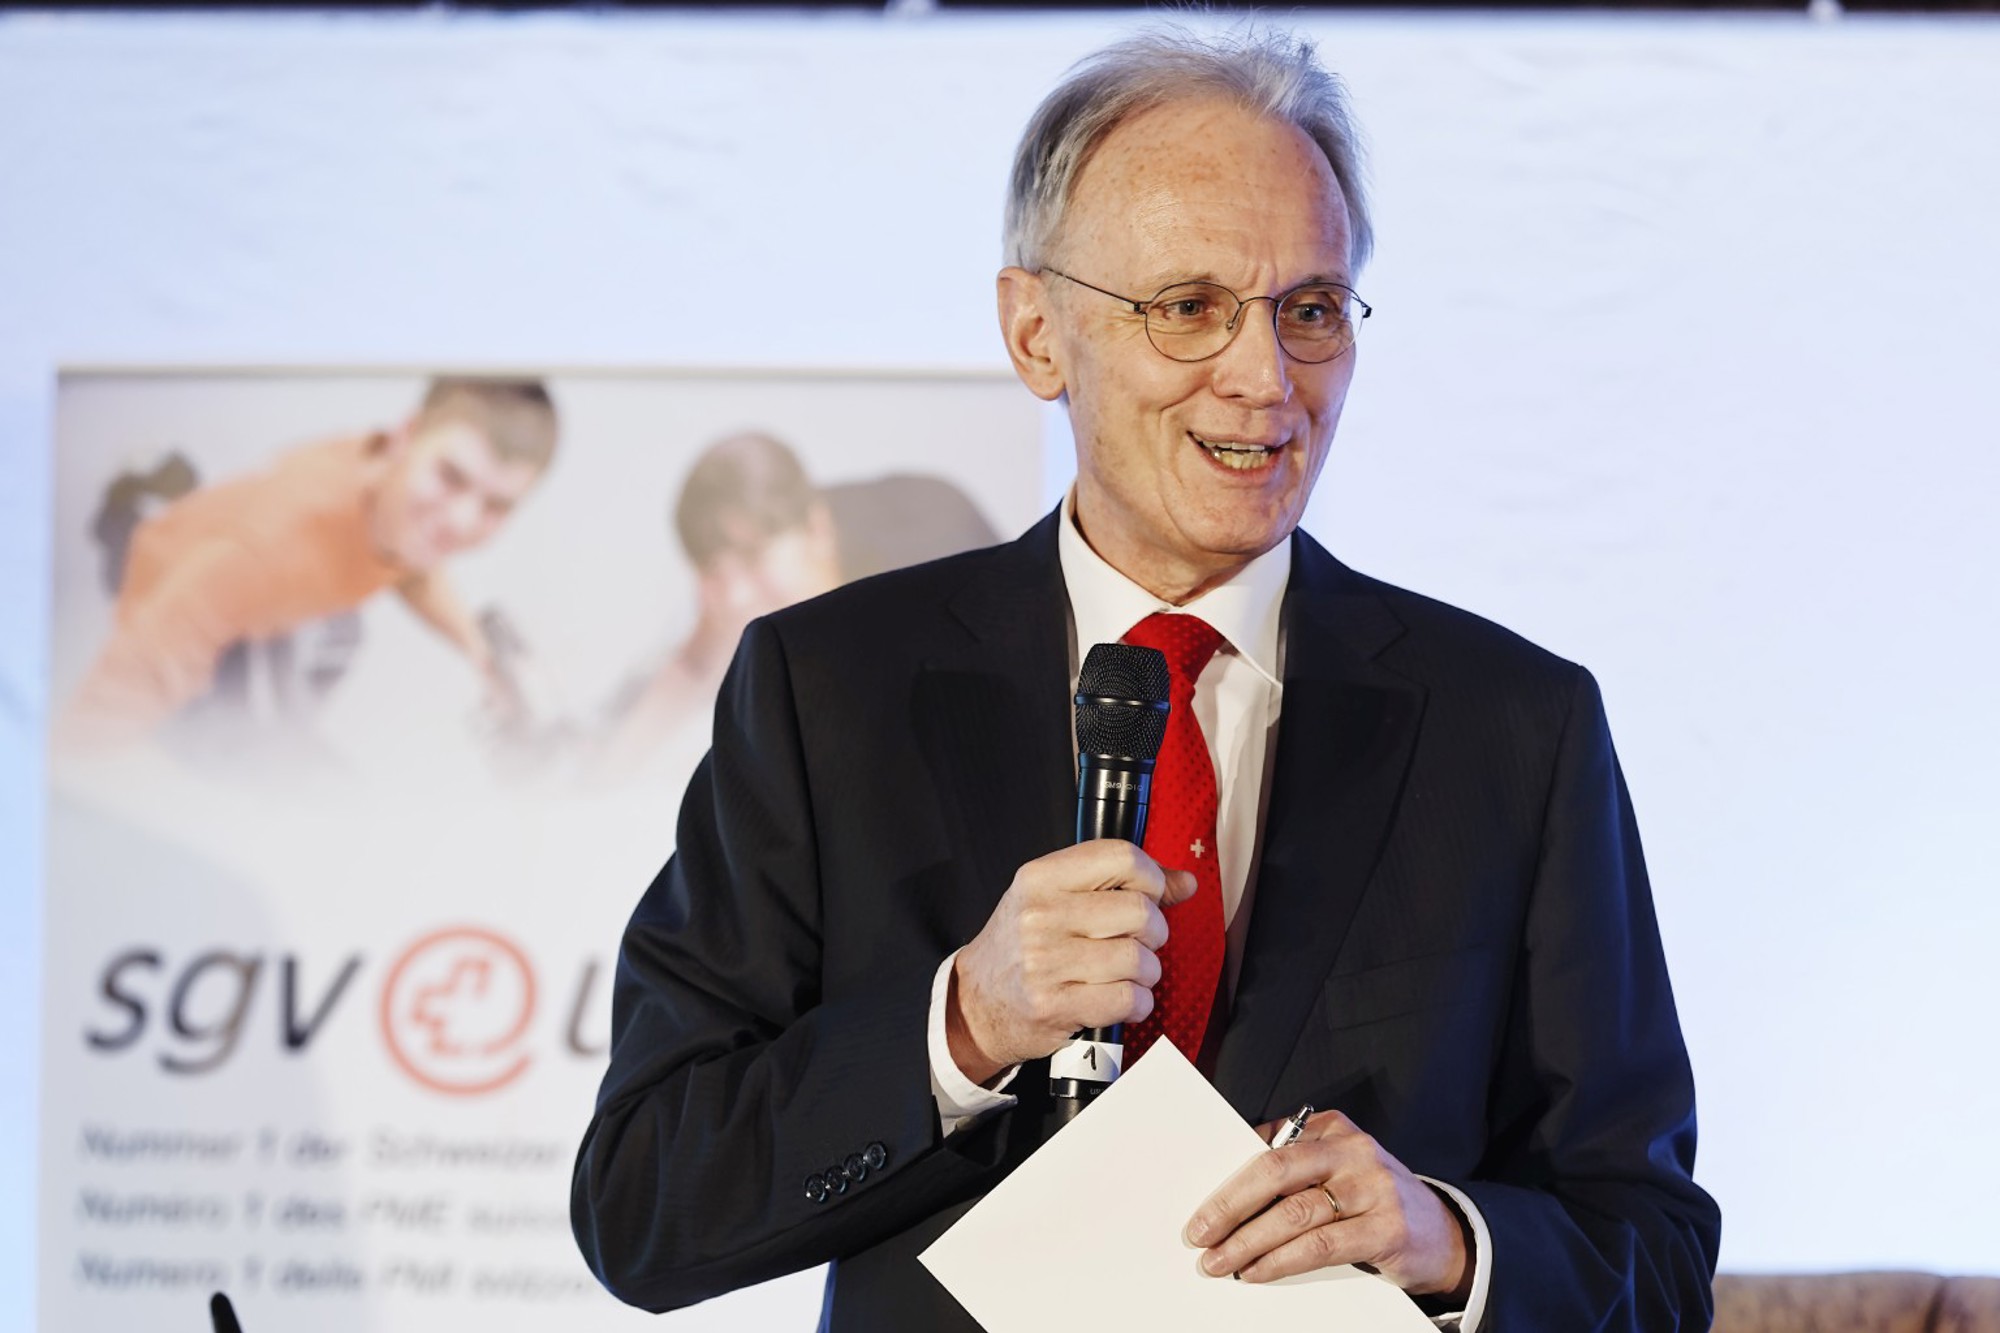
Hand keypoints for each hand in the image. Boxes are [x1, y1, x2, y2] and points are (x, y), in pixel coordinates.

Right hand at [947, 840, 1195, 1084]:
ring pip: (1137, 959)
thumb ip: (1119, 885)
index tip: (1149, 894)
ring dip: (1147, 972)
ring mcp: (1045, 962)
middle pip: (1138, 910)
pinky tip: (1122, 999)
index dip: (1151, 877)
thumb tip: (1184, 882)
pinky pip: (1127, 999)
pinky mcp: (1054, 1005)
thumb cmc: (1022, 946)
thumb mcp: (1056, 899)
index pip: (1121, 857)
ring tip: (1129, 974)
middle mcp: (1040, 915)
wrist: (977, 1002)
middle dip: (1154, 931)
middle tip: (1139, 941)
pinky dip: (1138, 1003)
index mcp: (1040, 878)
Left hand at [1183, 1109, 1471, 1299]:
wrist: (1443, 1235)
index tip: (1198, 1205)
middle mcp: (1353, 1150)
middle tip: (1199, 1234)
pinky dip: (1282, 1261)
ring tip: (1221, 1263)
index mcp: (1333, 1129)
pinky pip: (1320, 1245)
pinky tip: (1258, 1272)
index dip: (1228, 1177)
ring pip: (1294, 1213)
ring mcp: (1372, 1187)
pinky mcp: (1385, 1228)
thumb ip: (1293, 1170)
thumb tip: (1226, 1190)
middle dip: (1229, 1205)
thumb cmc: (1373, 1202)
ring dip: (1248, 1242)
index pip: (1267, 1148)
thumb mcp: (1337, 1170)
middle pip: (1275, 1171)